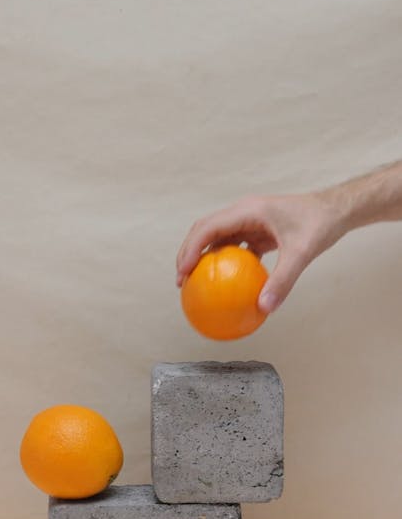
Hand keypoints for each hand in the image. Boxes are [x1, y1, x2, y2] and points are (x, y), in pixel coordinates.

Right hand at [176, 192, 344, 312]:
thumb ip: (283, 280)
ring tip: (195, 284)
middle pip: (205, 230)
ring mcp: (249, 221)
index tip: (183, 271)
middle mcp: (243, 212)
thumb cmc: (320, 224)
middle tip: (181, 281)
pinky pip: (234, 248)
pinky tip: (225, 286)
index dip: (191, 249)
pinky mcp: (257, 231)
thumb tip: (264, 308)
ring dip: (203, 258)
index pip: (209, 228)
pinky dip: (225, 264)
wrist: (336, 210)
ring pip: (216, 238)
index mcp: (248, 210)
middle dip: (188, 253)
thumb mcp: (302, 253)